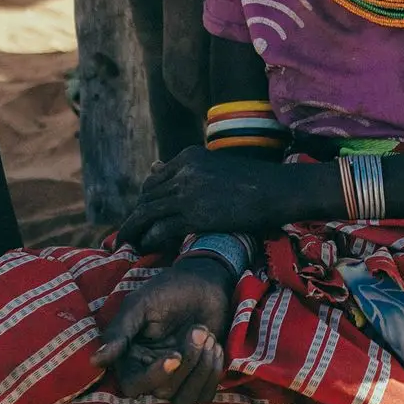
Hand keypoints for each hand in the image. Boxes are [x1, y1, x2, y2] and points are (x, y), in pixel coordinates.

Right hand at [92, 260, 231, 403]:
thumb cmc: (169, 290)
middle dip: (187, 362)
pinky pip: (204, 396)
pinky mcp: (198, 380)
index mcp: (131, 356)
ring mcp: (176, 379)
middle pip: (163, 393)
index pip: (133, 386)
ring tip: (207, 335)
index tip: (175, 356)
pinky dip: (213, 373)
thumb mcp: (140, 304)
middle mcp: (150, 372)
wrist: (203, 283)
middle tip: (198, 330)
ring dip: (201, 369)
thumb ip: (120, 331)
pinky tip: (215, 346)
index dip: (154, 377)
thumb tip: (95, 360)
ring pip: (184, 399)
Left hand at [120, 146, 286, 252]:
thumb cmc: (252, 180)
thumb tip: (154, 167)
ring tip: (128, 243)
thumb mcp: (214, 166)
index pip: (154, 180)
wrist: (275, 190)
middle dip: (135, 216)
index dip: (145, 200)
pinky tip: (146, 247)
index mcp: (187, 156)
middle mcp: (183, 170)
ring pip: (148, 212)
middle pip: (147, 196)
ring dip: (135, 229)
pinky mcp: (194, 214)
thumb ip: (187, 170)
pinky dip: (150, 238)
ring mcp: (187, 191)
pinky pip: (161, 227)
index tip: (141, 215)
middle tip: (127, 233)